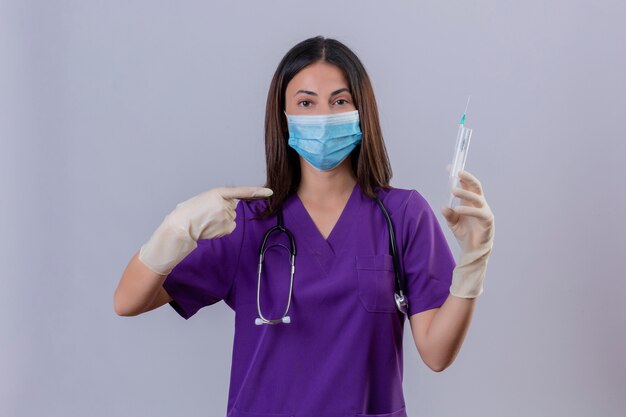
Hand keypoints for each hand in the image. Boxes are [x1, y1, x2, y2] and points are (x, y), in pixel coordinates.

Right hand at [139, 186, 272, 275]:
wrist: (181, 226)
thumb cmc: (189, 212)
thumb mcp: (203, 199)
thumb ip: (218, 199)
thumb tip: (230, 205)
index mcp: (218, 193)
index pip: (242, 191)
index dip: (257, 191)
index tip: (270, 192)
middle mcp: (225, 204)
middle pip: (232, 208)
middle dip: (223, 211)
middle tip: (207, 214)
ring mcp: (226, 216)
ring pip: (230, 218)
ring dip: (221, 220)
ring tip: (207, 221)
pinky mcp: (227, 227)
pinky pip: (230, 227)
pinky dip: (222, 228)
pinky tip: (211, 228)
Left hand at [441, 170, 493, 252]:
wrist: (473, 250)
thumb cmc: (464, 234)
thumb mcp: (453, 223)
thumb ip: (449, 215)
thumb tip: (444, 207)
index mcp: (470, 201)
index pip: (466, 185)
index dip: (460, 176)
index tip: (449, 167)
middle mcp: (479, 203)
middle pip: (476, 186)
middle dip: (468, 177)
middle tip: (458, 172)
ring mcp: (484, 210)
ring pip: (477, 197)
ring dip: (465, 193)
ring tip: (453, 191)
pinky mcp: (487, 220)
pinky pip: (479, 212)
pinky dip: (468, 209)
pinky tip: (458, 209)